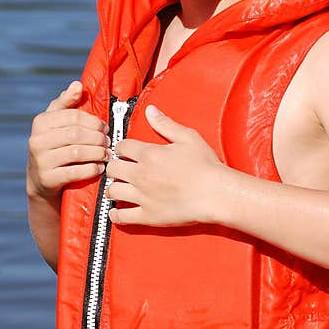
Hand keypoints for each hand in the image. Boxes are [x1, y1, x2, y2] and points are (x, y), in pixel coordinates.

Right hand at [26, 81, 108, 199]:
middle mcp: (37, 140)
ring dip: (97, 153)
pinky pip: (76, 172)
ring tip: (106, 154)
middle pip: (76, 134)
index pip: (73, 116)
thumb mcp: (55, 122)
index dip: (93, 121)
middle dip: (97, 137)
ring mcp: (41, 160)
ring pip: (77, 152)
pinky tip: (99, 167)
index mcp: (41, 122)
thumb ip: (66, 102)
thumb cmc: (53, 145)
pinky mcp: (47, 179)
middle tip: (108, 141)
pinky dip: (91, 169)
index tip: (104, 127)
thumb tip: (77, 85)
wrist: (40, 180)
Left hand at [105, 105, 224, 225]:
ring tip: (117, 187)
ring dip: (112, 188)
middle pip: (112, 168)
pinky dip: (115, 214)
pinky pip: (122, 217)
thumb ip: (165, 124)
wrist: (216, 193)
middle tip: (119, 168)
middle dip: (114, 166)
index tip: (125, 151)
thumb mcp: (188, 137)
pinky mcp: (148, 216)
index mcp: (149, 154)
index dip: (121, 147)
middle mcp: (141, 175)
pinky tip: (115, 211)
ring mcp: (143, 197)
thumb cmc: (206, 166)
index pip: (121, 147)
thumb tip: (150, 111)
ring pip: (112, 191)